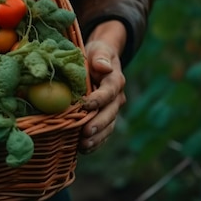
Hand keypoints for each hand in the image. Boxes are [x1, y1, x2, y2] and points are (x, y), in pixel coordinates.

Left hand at [79, 21, 126, 153]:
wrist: (100, 61)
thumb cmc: (96, 55)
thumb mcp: (99, 50)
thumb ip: (100, 57)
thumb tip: (103, 67)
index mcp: (114, 80)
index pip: (109, 91)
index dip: (99, 99)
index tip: (85, 105)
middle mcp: (116, 98)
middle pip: (110, 113)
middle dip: (98, 124)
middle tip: (85, 133)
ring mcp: (112, 110)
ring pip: (108, 126)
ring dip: (97, 137)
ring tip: (83, 146)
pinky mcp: (105, 118)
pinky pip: (103, 132)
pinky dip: (95, 142)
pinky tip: (83, 150)